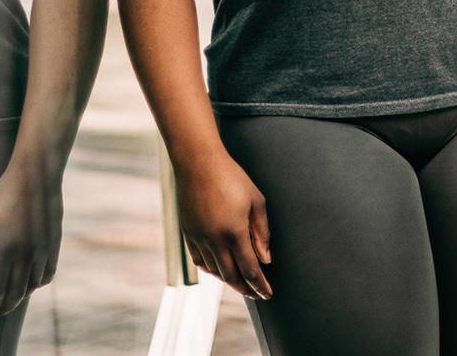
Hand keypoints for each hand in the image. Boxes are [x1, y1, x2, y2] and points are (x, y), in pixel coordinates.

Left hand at [0, 157, 63, 317]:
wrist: (36, 177)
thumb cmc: (4, 195)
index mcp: (4, 249)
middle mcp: (24, 254)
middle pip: (15, 291)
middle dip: (6, 305)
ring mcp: (42, 251)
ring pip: (32, 285)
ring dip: (22, 295)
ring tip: (13, 299)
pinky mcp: (54, 245)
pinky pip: (48, 273)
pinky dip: (39, 283)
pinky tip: (32, 285)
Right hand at [176, 154, 272, 300]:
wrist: (198, 162)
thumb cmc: (231, 177)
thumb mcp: (256, 200)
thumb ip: (262, 232)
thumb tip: (265, 259)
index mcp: (234, 232)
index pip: (250, 270)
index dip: (260, 286)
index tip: (268, 295)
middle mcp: (214, 239)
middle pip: (231, 276)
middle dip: (246, 289)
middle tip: (256, 295)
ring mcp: (199, 238)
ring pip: (215, 271)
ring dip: (229, 280)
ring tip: (241, 283)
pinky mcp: (188, 233)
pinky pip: (199, 260)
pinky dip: (211, 270)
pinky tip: (219, 269)